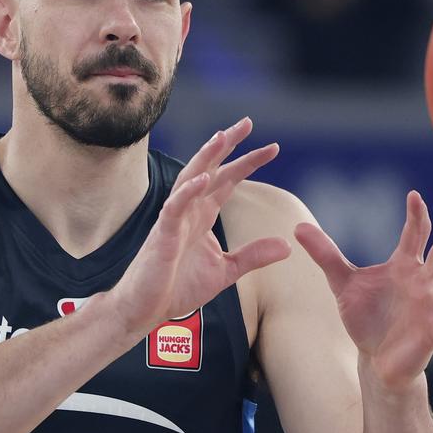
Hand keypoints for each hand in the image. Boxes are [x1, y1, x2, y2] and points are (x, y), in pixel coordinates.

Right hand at [112, 117, 290, 334]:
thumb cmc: (178, 286)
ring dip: (206, 157)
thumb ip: (253, 255)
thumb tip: (286, 245)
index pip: (228, 180)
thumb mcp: (226, 270)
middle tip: (247, 123)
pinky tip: (203, 179)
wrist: (146, 309)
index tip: (272, 147)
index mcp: (203, 215)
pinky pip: (174, 208)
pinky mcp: (162, 235)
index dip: (248, 162)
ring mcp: (174, 220)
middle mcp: (189, 211)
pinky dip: (188, 192)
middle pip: (210, 169)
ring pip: (190, 179)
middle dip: (227, 145)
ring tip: (222, 137)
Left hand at [294, 191, 432, 392]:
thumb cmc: (366, 315)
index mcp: (404, 265)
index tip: (414, 196)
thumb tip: (297, 226)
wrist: (374, 357)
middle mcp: (423, 282)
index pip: (416, 234)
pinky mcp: (431, 334)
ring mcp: (430, 307)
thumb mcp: (342, 282)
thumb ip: (325, 254)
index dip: (417, 215)